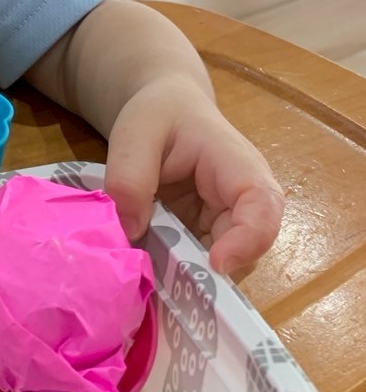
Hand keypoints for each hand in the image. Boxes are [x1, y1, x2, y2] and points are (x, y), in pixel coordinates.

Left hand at [103, 76, 284, 274]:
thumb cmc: (160, 114)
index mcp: (238, 166)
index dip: (247, 241)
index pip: (262, 207)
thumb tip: (128, 229)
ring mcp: (227, 221)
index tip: (214, 263)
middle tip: (166, 281)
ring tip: (149, 271)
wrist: (165, 111)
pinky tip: (147, 266)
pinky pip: (197, 261)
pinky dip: (174, 269)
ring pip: (220, 263)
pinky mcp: (206, 234)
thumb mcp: (136, 133)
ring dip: (187, 274)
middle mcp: (243, 200)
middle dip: (208, 270)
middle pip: (245, 248)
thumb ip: (130, 177)